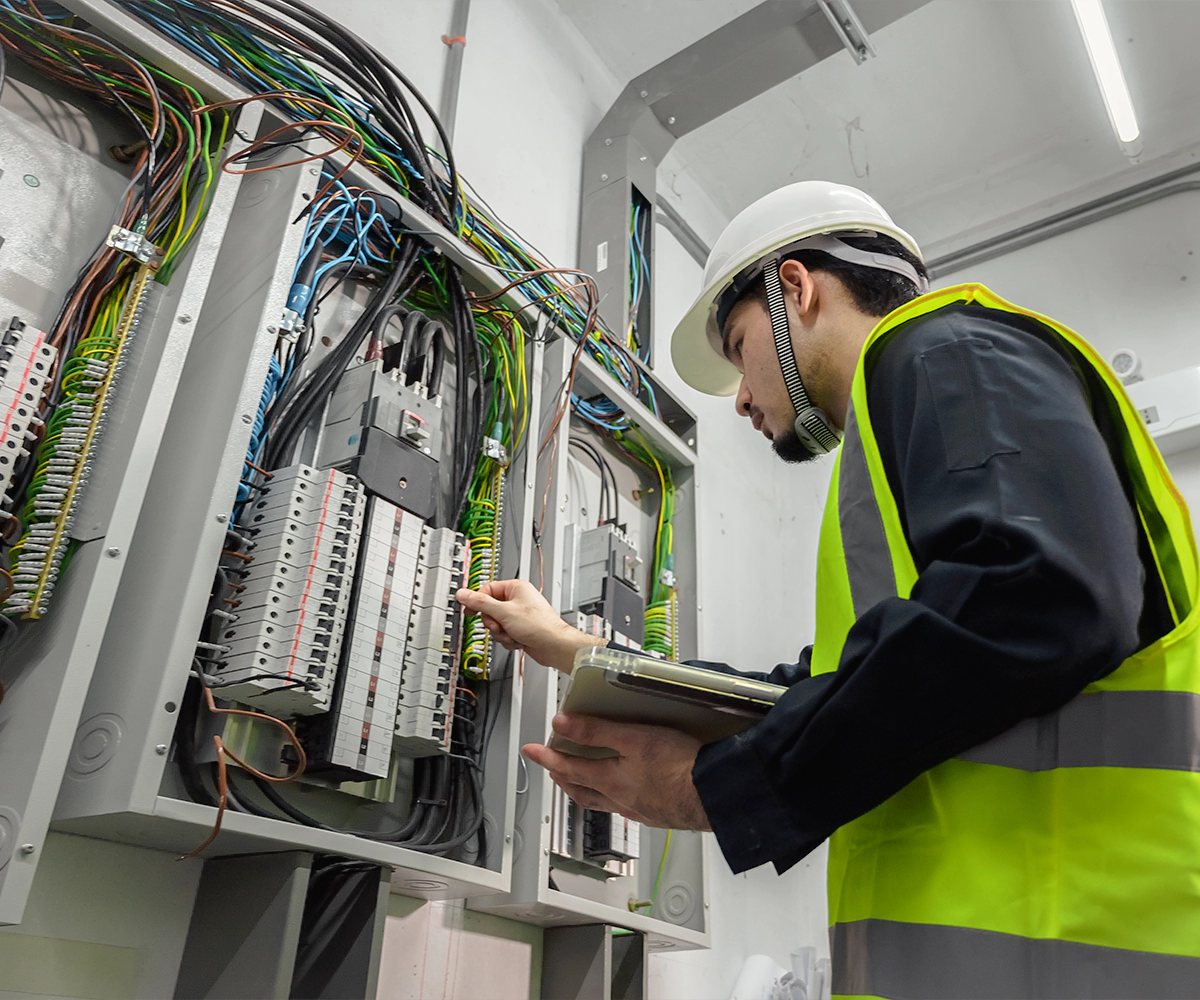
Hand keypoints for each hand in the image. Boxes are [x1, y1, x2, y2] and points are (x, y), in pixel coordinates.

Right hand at [456, 579, 597, 672]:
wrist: (554, 646)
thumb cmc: (538, 625)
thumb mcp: (503, 612)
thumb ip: (481, 603)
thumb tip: (463, 594)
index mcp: (515, 588)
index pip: (487, 590)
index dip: (478, 601)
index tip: (470, 611)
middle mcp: (518, 600)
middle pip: (490, 609)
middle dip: (494, 622)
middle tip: (499, 626)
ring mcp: (519, 615)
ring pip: (497, 624)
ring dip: (501, 633)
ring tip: (512, 634)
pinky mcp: (520, 629)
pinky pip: (504, 633)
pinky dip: (508, 639)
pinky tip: (518, 640)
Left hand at [522, 714, 710, 830]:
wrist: (713, 795)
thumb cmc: (680, 766)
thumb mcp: (634, 738)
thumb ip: (596, 731)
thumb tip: (562, 723)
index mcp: (610, 780)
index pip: (568, 767)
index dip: (547, 758)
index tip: (530, 752)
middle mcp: (620, 799)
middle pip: (580, 790)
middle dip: (562, 778)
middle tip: (550, 768)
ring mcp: (639, 809)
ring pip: (601, 802)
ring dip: (584, 791)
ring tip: (578, 784)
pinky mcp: (658, 813)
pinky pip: (624, 808)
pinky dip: (613, 800)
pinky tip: (623, 794)